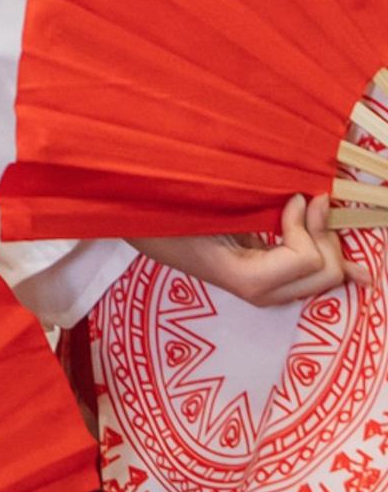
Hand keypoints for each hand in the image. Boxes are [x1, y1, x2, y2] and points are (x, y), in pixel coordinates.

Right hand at [135, 195, 349, 307]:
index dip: (306, 226)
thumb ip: (262, 204)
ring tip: (316, 214)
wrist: (145, 229)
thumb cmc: (172, 214)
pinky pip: (311, 275)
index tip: (294, 198)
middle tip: (311, 202)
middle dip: (325, 236)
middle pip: (325, 273)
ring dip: (326, 244)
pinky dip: (327, 258)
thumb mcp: (213, 207)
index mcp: (246, 278)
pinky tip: (348, 261)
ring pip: (324, 277)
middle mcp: (261, 293)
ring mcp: (266, 292)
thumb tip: (307, 199)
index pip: (306, 260)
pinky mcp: (267, 282)